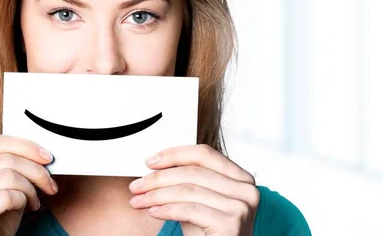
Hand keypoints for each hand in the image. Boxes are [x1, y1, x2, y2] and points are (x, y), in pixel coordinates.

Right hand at [0, 134, 57, 235]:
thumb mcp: (1, 185)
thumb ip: (10, 164)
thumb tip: (40, 151)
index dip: (25, 146)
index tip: (46, 156)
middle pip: (5, 158)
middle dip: (35, 169)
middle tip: (49, 183)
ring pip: (8, 175)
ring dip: (30, 188)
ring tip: (34, 200)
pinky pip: (6, 196)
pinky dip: (23, 201)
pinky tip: (25, 209)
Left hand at [128, 144, 258, 235]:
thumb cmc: (209, 232)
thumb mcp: (198, 199)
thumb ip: (187, 179)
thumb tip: (156, 165)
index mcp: (241, 178)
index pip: (204, 154)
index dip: (174, 154)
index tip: (150, 161)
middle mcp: (246, 190)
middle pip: (193, 172)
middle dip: (159, 178)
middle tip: (137, 185)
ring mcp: (241, 207)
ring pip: (189, 190)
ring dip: (157, 195)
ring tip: (139, 200)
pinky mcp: (230, 225)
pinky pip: (190, 210)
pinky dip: (167, 209)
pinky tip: (153, 211)